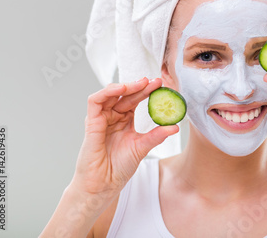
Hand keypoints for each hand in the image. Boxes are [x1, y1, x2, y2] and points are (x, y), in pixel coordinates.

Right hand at [70, 78, 178, 198]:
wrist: (103, 184)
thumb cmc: (119, 168)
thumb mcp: (142, 147)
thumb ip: (156, 136)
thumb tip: (175, 127)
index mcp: (125, 121)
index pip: (136, 100)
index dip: (147, 92)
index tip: (161, 86)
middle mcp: (113, 117)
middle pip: (126, 95)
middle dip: (140, 86)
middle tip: (155, 81)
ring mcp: (102, 119)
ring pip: (110, 94)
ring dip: (125, 86)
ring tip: (141, 83)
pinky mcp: (92, 123)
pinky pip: (95, 101)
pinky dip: (107, 92)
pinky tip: (121, 89)